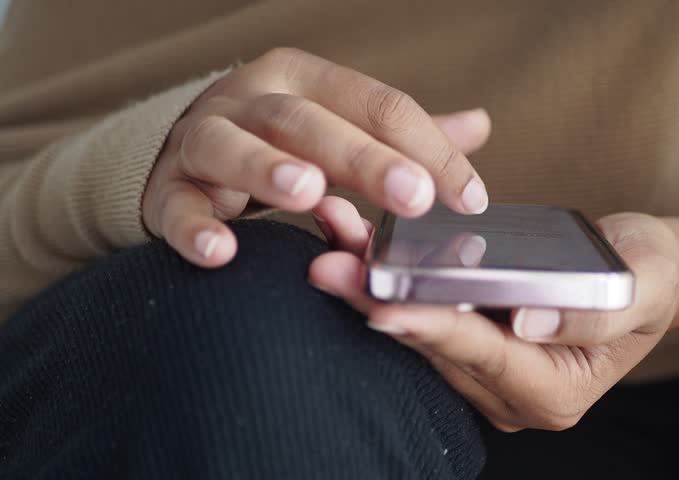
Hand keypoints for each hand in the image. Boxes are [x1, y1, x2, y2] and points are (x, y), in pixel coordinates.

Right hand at [142, 48, 490, 265]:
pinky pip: (177, 205)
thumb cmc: (278, 143)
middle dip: (363, 158)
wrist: (184, 155)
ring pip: (231, 145)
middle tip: (413, 196)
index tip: (470, 200)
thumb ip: (399, 134)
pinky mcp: (166, 189)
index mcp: (305, 80)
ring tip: (309, 193)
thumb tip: (480, 125)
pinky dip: (195, 227)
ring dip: (269, 168)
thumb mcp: (339, 126)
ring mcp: (202, 139)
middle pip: (309, 120)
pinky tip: (222, 252)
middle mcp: (252, 99)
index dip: (428, 149)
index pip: (377, 105)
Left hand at [309, 205, 678, 430]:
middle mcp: (511, 393)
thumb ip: (594, 313)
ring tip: (330, 241)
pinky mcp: (469, 347)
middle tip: (328, 265)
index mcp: (554, 390)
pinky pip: (421, 314)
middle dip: (379, 303)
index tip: (383, 306)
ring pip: (416, 332)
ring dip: (371, 288)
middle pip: (435, 346)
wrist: (642, 271)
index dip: (433, 329)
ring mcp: (486, 374)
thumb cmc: (648, 273)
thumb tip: (529, 324)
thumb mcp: (641, 286)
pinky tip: (354, 244)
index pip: (483, 355)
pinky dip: (388, 281)